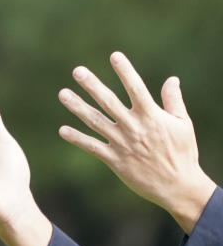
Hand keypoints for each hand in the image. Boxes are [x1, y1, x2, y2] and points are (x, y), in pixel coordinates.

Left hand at [58, 51, 216, 233]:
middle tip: (77, 71)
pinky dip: (78, 139)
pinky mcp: (116, 160)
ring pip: (97, 122)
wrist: (179, 189)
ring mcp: (123, 144)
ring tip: (63, 94)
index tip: (115, 56)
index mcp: (151, 117)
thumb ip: (173, 101)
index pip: (136, 90)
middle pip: (110, 103)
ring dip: (78, 108)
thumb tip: (172, 78)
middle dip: (93, 86)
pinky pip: (93, 147)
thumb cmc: (182, 154)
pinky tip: (63, 130)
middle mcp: (134, 128)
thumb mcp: (183, 125)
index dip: (126, 72)